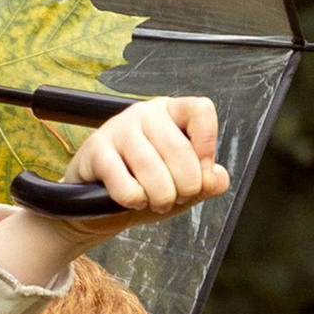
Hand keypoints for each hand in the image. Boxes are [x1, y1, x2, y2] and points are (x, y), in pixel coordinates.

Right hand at [64, 95, 226, 223]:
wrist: (96, 203)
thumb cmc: (142, 185)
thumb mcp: (181, 184)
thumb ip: (206, 181)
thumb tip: (218, 179)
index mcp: (170, 112)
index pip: (201, 111)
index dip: (207, 148)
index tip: (202, 173)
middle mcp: (145, 113)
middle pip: (180, 150)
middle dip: (186, 187)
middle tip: (177, 197)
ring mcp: (118, 129)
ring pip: (153, 169)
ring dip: (161, 198)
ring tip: (156, 202)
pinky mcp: (96, 151)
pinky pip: (127, 186)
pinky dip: (135, 202)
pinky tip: (132, 200)